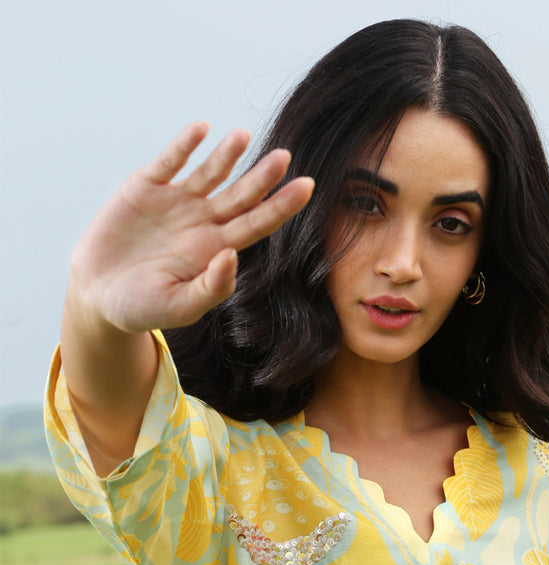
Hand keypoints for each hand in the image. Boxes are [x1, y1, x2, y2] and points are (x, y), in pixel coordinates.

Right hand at [68, 123, 313, 333]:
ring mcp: (175, 202)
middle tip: (284, 158)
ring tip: (245, 137)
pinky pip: (168, 163)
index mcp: (215, 250)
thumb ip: (210, 287)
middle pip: (239, 195)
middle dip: (261, 178)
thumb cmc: (142, 307)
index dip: (281, 207)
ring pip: (208, 174)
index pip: (256, 224)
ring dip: (227, 155)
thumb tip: (232, 256)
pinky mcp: (145, 188)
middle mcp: (201, 222)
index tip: (306, 188)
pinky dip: (183, 147)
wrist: (98, 293)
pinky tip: (201, 130)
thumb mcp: (179, 307)